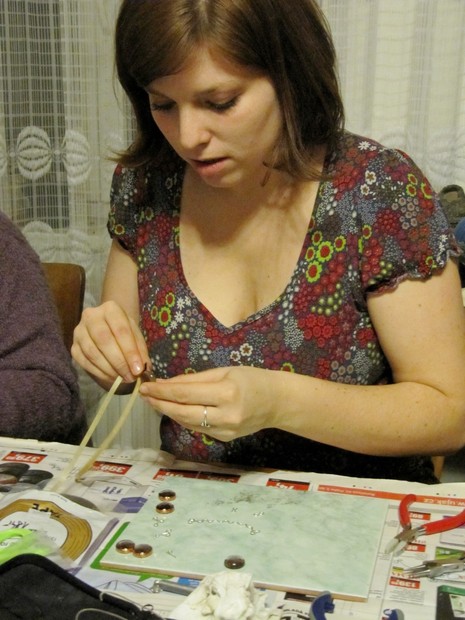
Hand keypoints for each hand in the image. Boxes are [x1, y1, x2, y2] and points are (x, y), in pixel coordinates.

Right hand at [72, 300, 149, 387]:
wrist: (106, 326)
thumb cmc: (123, 331)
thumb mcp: (135, 335)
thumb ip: (140, 350)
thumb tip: (143, 369)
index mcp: (110, 309)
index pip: (121, 330)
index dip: (130, 351)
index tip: (138, 369)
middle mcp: (91, 316)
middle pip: (104, 340)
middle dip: (119, 362)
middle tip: (130, 376)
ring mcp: (79, 331)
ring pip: (92, 352)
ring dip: (109, 369)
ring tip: (122, 378)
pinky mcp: (74, 346)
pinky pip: (84, 362)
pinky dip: (99, 372)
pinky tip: (111, 377)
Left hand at [138, 366, 276, 440]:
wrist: (277, 402)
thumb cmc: (251, 380)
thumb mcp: (224, 371)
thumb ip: (194, 379)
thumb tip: (166, 384)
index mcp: (227, 393)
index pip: (186, 394)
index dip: (162, 391)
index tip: (146, 386)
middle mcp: (225, 415)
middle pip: (182, 412)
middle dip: (160, 404)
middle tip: (144, 395)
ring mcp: (225, 431)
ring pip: (187, 423)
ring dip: (168, 412)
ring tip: (153, 401)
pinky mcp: (223, 439)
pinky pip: (197, 427)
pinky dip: (182, 418)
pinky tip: (173, 409)